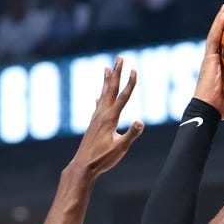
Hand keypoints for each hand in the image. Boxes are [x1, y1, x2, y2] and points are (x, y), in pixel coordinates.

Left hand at [69, 57, 144, 176]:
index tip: (134, 69)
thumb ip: (131, 134)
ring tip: (107, 68)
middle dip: (117, 73)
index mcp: (110, 118)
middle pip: (111, 89)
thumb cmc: (102, 159)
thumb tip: (140, 121)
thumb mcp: (120, 148)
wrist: (83, 166)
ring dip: (106, 81)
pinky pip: (98, 106)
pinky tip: (98, 96)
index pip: (123, 97)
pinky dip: (100, 97)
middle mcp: (102, 114)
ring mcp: (96, 118)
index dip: (130, 83)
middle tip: (119, 58)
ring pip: (103, 94)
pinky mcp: (93, 124)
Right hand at [195, 5, 223, 119]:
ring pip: (215, 36)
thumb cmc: (220, 110)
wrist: (209, 110)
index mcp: (221, 72)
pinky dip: (218, 25)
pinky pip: (214, 37)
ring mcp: (210, 59)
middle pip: (220, 41)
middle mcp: (215, 63)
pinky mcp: (208, 57)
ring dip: (221, 20)